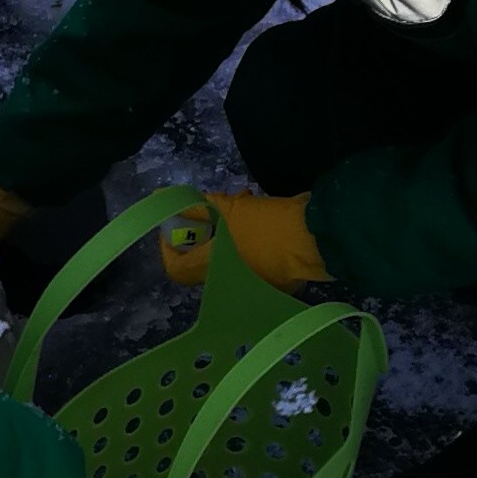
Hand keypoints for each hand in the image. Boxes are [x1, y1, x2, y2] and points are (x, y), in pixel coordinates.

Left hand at [159, 192, 329, 291]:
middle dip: (206, 229)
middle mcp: (228, 282)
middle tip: (215, 206)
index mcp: (211, 270)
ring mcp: (252, 282)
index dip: (171, 246)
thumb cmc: (266, 227)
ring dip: (228, 227)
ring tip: (242, 198)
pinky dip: (249, 236)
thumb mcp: (229, 209)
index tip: (179, 223)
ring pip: (228, 253)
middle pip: (202, 259)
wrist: (316, 239)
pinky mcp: (274, 277)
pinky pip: (251, 256)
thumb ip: (195, 205)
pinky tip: (260, 210)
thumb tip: (161, 195)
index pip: (175, 268)